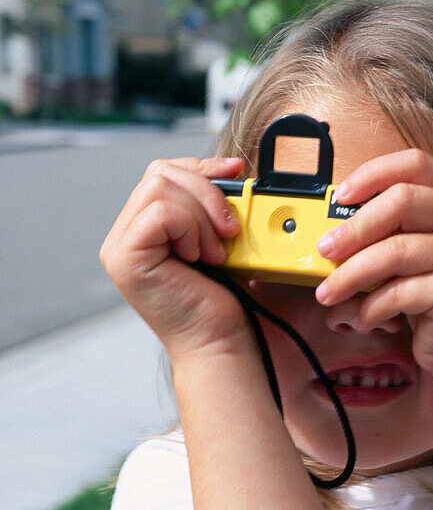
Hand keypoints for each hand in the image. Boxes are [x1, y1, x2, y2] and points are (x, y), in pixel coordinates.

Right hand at [100, 156, 249, 359]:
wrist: (220, 343)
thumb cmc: (223, 299)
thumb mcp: (219, 237)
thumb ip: (211, 204)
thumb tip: (231, 166)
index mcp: (143, 228)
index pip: (163, 172)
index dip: (200, 167)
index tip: (236, 171)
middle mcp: (123, 235)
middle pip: (160, 173)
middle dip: (206, 191)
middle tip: (229, 230)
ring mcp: (119, 247)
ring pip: (160, 187)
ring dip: (202, 215)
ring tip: (215, 251)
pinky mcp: (124, 258)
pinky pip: (160, 212)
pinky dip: (190, 228)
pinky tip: (200, 257)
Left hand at [314, 149, 432, 382]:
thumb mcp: (414, 256)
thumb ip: (389, 233)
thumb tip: (331, 228)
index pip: (415, 164)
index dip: (372, 175)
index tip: (339, 195)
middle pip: (402, 201)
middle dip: (354, 227)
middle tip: (324, 249)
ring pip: (395, 251)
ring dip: (351, 274)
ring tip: (329, 292)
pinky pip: (400, 292)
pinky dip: (371, 308)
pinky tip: (363, 319)